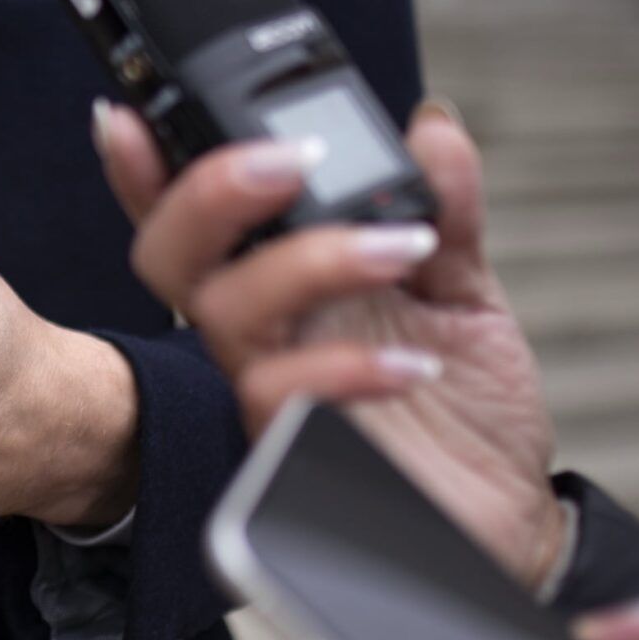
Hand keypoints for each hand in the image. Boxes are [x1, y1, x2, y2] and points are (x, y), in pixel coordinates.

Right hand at [98, 98, 565, 589]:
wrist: (508, 522)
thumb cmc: (464, 418)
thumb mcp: (463, 290)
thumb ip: (443, 208)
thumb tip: (430, 131)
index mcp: (281, 290)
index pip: (194, 223)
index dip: (145, 171)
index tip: (130, 117)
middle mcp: (258, 341)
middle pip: (171, 258)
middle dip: (210, 193)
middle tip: (290, 158)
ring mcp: (267, 400)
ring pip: (222, 316)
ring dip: (304, 262)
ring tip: (400, 246)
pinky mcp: (292, 463)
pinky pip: (280, 404)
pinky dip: (341, 370)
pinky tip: (409, 362)